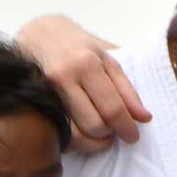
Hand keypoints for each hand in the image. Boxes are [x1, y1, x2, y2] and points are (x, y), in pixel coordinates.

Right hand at [15, 14, 148, 148]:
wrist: (38, 34)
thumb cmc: (79, 48)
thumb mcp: (108, 60)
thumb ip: (127, 90)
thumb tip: (144, 118)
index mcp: (86, 64)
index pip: (112, 108)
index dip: (126, 127)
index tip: (133, 136)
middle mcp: (63, 77)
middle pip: (94, 124)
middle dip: (109, 133)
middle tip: (114, 129)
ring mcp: (43, 90)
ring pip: (74, 134)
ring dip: (93, 141)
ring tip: (100, 133)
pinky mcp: (32, 102)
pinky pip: (57, 133)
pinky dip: (74, 141)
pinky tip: (82, 132)